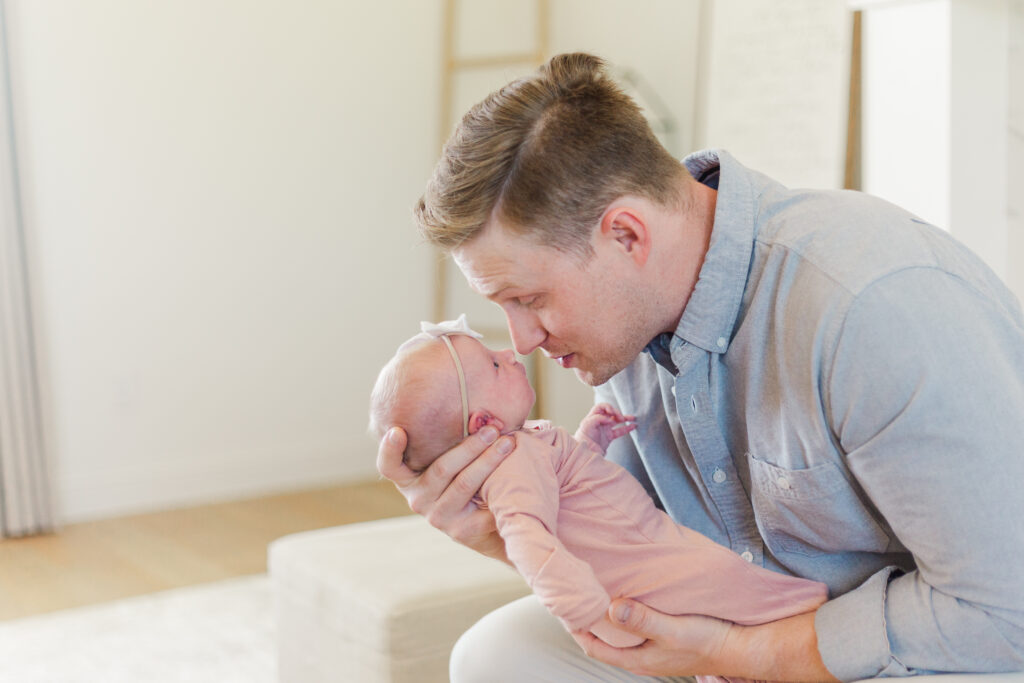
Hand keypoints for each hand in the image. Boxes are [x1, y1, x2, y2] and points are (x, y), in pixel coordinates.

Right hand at [376, 425, 515, 561]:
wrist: (488, 528)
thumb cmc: (467, 481)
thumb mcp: (451, 463)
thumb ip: (449, 440)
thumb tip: (475, 410)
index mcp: (408, 479)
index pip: (389, 467)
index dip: (390, 449)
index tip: (398, 430)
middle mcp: (418, 499)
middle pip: (442, 468)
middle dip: (470, 445)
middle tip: (492, 428)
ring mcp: (438, 517)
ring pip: (464, 483)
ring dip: (489, 460)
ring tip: (508, 443)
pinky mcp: (462, 531)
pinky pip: (484, 503)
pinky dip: (501, 486)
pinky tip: (516, 476)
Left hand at [572, 599, 734, 678]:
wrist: (740, 645)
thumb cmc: (707, 640)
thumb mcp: (672, 629)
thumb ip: (642, 619)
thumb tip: (612, 608)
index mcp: (637, 659)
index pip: (592, 645)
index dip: (575, 627)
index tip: (564, 605)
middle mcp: (640, 656)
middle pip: (602, 639)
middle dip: (586, 619)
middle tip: (575, 593)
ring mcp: (652, 648)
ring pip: (618, 633)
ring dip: (605, 615)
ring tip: (594, 590)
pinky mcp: (663, 638)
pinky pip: (635, 626)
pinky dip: (624, 613)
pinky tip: (626, 595)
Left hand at [576, 403, 636, 451]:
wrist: (584, 454)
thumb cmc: (583, 439)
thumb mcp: (587, 426)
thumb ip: (597, 419)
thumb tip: (609, 420)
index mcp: (592, 417)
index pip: (601, 407)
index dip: (608, 407)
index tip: (612, 412)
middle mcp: (598, 422)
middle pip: (610, 412)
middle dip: (617, 412)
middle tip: (621, 418)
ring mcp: (604, 429)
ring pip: (616, 421)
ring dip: (624, 418)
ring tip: (633, 418)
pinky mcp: (609, 437)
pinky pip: (619, 431)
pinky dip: (627, 428)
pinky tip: (633, 426)